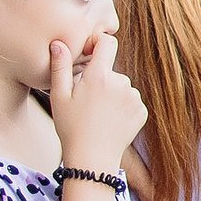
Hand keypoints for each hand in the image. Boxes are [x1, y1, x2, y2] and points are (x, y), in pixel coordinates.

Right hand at [47, 34, 146, 177]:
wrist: (92, 157)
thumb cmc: (70, 126)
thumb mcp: (58, 96)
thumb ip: (60, 66)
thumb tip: (58, 43)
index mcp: (99, 76)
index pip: (108, 42)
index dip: (98, 43)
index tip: (89, 53)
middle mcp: (122, 83)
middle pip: (111, 70)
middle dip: (99, 79)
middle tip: (85, 101)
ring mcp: (134, 97)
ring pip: (121, 86)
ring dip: (111, 94)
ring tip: (97, 114)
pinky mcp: (142, 110)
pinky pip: (130, 101)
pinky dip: (121, 107)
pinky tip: (109, 121)